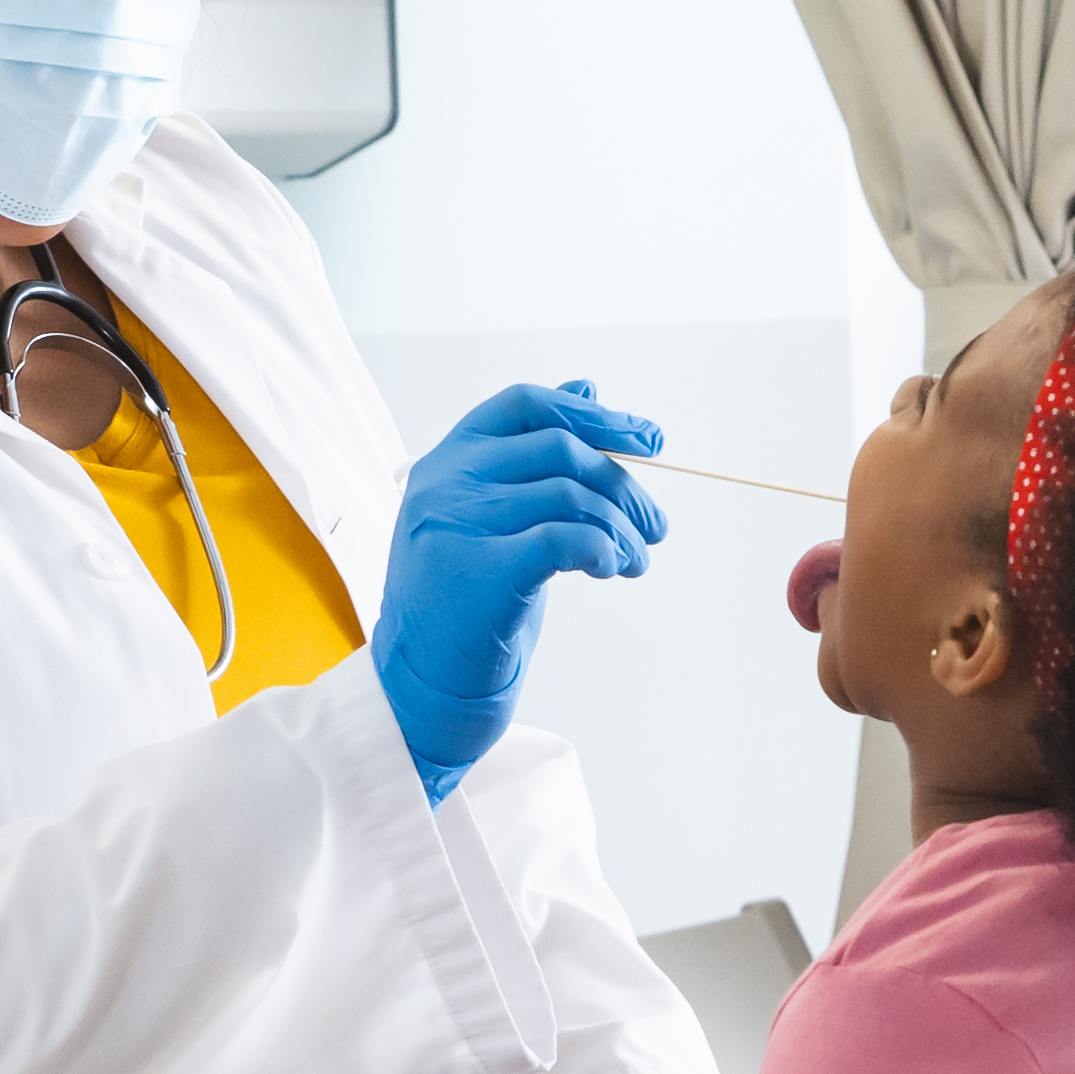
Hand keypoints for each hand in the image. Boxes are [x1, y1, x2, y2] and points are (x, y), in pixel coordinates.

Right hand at [364, 382, 660, 800]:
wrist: (419, 686)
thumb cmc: (465, 600)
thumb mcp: (495, 517)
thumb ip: (532, 457)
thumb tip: (590, 387)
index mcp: (447, 460)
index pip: (526, 404)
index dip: (594, 415)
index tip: (649, 442)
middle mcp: (445, 483)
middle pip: (560, 449)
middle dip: (623, 486)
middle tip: (655, 527)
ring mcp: (456, 524)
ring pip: (571, 496)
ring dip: (622, 530)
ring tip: (637, 562)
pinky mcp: (480, 572)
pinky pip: (565, 539)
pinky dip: (604, 550)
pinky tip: (612, 569)